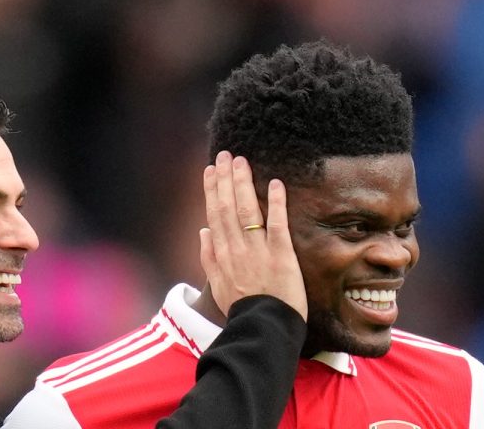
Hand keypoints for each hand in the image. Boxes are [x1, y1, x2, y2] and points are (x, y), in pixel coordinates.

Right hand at [200, 151, 306, 320]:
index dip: (211, 190)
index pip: (214, 214)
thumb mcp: (217, 285)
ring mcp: (258, 251)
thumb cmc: (242, 308)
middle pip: (228, 207)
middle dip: (225, 179)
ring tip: (241, 161)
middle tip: (225, 155)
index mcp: (222, 254)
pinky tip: (275, 183)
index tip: (210, 170)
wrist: (262, 328)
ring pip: (247, 211)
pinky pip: (277, 225)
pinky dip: (276, 203)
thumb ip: (209, 257)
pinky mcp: (281, 256)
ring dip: (243, 184)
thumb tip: (202, 231)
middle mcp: (237, 248)